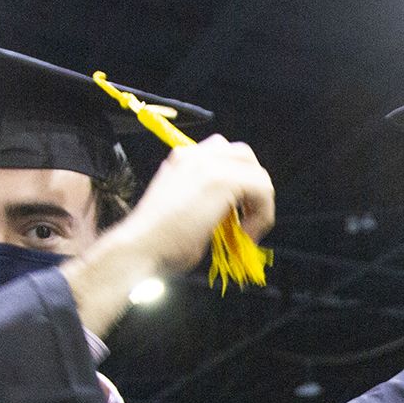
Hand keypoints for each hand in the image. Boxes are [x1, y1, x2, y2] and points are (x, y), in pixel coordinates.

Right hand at [98, 136, 275, 279]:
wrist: (140, 247)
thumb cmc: (156, 241)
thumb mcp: (182, 209)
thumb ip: (205, 200)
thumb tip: (230, 213)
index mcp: (183, 159)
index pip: (223, 156)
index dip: (236, 185)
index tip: (233, 218)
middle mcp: (195, 155)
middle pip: (245, 156)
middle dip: (253, 187)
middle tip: (246, 221)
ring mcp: (209, 164)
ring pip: (258, 173)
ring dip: (260, 204)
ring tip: (246, 231)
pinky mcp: (223, 180)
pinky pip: (263, 189)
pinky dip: (263, 215)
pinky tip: (246, 234)